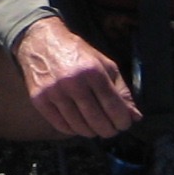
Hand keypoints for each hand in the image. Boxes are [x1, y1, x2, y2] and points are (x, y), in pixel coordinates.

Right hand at [14, 16, 141, 139]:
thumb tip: (135, 116)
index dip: (122, 120)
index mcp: (93, 71)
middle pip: (97, 120)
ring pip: (79, 126)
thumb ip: (121, 90)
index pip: (113, 106)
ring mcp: (54, 92)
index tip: (124, 124)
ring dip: (92, 132)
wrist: (41, 42)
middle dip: (109, 130)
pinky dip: (73, 130)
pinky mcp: (39, 99)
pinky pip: (61, 125)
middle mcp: (73, 82)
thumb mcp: (104, 65)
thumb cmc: (77, 54)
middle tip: (111, 129)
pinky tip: (78, 124)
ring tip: (95, 127)